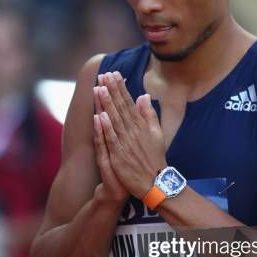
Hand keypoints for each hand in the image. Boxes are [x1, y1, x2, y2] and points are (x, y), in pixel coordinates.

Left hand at [96, 71, 166, 198]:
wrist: (154, 182)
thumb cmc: (154, 158)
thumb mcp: (157, 133)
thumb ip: (149, 114)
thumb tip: (144, 96)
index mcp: (141, 125)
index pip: (129, 102)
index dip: (120, 88)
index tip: (113, 74)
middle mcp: (133, 132)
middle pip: (120, 108)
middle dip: (112, 91)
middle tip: (104, 75)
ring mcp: (126, 144)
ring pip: (115, 121)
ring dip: (107, 104)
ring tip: (99, 89)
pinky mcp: (119, 156)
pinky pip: (111, 140)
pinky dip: (106, 128)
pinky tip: (100, 115)